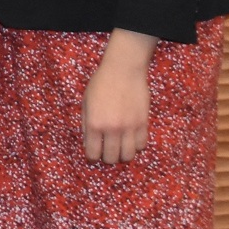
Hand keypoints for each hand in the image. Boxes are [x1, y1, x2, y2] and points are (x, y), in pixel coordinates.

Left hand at [82, 29, 158, 164]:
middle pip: (111, 158)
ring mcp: (129, 127)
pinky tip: (131, 139)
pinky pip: (142, 145)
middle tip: (107, 151)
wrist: (123, 70)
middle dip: (107, 157)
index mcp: (94, 124)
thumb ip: (85, 124)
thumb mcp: (85, 103)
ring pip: (128, 155)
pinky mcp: (143, 123)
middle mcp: (111, 128)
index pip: (93, 153)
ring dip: (122, 154)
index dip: (92, 157)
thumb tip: (89, 143)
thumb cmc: (100, 84)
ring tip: (119, 147)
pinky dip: (136, 146)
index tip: (93, 154)